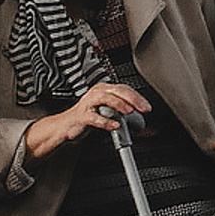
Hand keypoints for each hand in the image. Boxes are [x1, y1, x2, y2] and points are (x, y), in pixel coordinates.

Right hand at [25, 81, 151, 159]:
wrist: (67, 126)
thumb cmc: (89, 117)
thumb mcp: (108, 112)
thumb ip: (122, 112)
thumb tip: (141, 118)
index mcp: (104, 90)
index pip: (124, 89)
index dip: (137, 97)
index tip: (147, 107)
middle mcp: (96, 93)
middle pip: (117, 91)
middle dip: (133, 99)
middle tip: (144, 109)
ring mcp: (88, 103)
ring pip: (105, 98)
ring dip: (119, 104)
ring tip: (129, 112)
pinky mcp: (81, 115)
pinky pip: (94, 117)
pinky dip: (105, 121)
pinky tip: (115, 125)